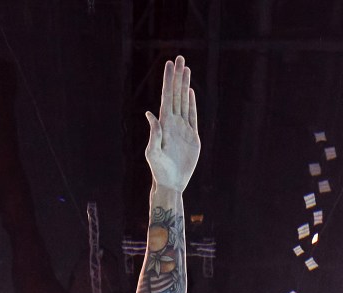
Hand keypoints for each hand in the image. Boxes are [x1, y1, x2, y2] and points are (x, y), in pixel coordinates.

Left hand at [145, 56, 199, 191]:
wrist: (171, 183)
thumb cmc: (159, 171)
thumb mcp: (153, 153)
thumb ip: (154, 134)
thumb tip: (150, 114)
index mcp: (164, 124)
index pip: (167, 97)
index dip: (169, 80)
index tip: (169, 64)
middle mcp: (173, 123)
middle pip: (176, 94)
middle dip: (177, 76)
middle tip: (179, 58)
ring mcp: (182, 128)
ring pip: (184, 101)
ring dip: (184, 85)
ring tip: (186, 69)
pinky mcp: (192, 136)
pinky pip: (192, 115)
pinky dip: (191, 103)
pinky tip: (190, 92)